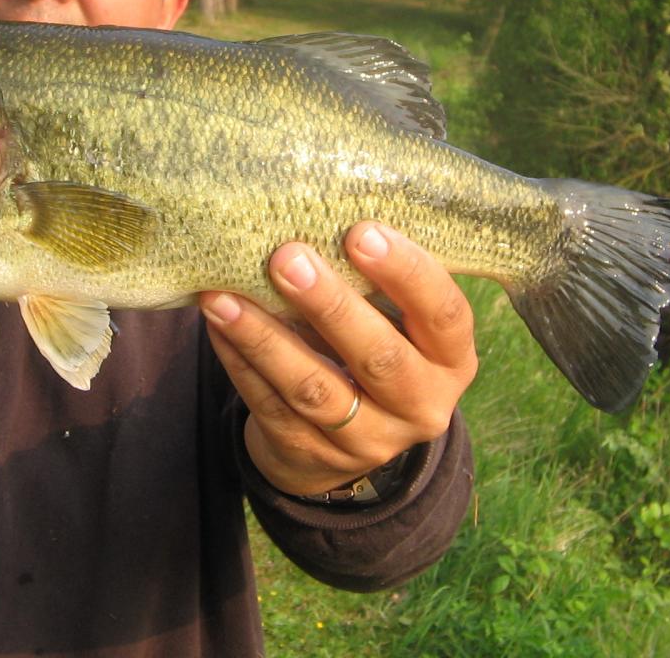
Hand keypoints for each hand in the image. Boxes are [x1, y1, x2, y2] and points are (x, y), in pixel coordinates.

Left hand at [201, 222, 476, 496]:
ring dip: (265, 338)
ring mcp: (368, 439)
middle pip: (379, 357)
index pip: (444, 315)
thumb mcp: (396, 320)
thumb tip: (314, 214)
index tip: (362, 232)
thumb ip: (374, 282)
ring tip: (224, 297)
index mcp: (452, 360)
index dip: (407, 274)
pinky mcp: (312, 455)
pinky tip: (217, 324)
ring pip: (314, 389)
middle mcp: (421, 405)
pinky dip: (240, 362)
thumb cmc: (373, 345)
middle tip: (286, 257)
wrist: (345, 438)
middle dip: (330, 305)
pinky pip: (271, 406)